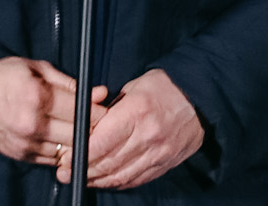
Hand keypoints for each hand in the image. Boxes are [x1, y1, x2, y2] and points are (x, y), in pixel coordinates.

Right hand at [0, 57, 107, 167]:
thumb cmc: (1, 76)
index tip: (106, 105)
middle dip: (94, 127)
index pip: (80, 110)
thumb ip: (69, 83)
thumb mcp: (36, 67)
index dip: (99, 109)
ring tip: (85, 129)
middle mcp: (30, 124)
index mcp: (36, 97)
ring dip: (80, 141)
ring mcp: (24, 143)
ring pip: (67, 150)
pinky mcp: (19, 155)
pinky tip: (66, 139)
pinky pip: (52, 160)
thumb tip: (99, 93)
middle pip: (77, 133)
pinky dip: (63, 152)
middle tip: (102, 119)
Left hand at [72, 68, 204, 189]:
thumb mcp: (135, 86)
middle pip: (106, 163)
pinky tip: (105, 179)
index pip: (99, 143)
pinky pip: (136, 179)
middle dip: (81, 170)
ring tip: (81, 177)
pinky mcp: (165, 163)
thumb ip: (110, 107)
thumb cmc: (166, 87)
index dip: (78, 154)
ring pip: (119, 176)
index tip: (65, 156)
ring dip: (96, 180)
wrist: (202, 98)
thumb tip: (86, 123)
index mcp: (137, 112)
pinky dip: (117, 182)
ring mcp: (158, 153)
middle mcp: (148, 136)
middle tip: (65, 171)